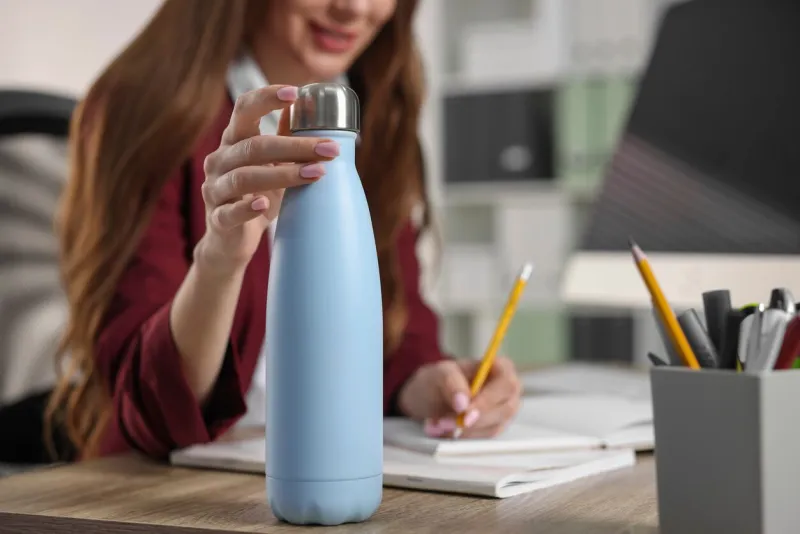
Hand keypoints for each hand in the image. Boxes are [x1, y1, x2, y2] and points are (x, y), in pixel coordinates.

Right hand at [196, 85, 340, 272]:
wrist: (232, 241)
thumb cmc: (256, 196)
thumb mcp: (272, 164)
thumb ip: (284, 136)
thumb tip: (306, 104)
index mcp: (233, 141)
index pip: (244, 110)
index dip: (266, 98)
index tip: (296, 92)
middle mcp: (219, 160)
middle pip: (254, 146)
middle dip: (295, 146)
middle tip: (330, 149)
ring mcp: (215, 190)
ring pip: (244, 177)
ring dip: (283, 174)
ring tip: (316, 173)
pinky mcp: (218, 219)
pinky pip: (230, 212)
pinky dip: (246, 208)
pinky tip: (264, 205)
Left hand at [396, 357, 521, 438]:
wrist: (432, 395)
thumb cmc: (441, 378)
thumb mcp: (441, 372)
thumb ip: (451, 382)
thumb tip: (463, 404)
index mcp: (502, 368)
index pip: (506, 384)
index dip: (488, 400)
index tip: (465, 412)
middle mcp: (509, 391)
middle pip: (505, 409)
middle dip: (474, 420)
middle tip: (444, 422)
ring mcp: (504, 412)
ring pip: (494, 427)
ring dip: (465, 430)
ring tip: (438, 424)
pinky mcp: (494, 428)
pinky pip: (484, 438)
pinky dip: (463, 436)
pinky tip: (444, 430)